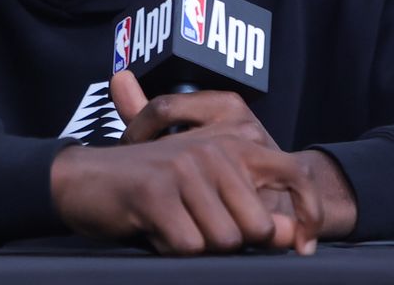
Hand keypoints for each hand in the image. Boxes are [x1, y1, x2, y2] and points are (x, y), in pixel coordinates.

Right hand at [112, 71, 356, 246]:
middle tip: (197, 228)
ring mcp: (185, 168)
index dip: (309, 214)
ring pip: (224, 241)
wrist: (84, 181)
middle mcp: (213, 149)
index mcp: (232, 144)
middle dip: (233, 243)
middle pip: (258, 227)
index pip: (295, 174)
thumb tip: (295, 236)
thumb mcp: (209, 196)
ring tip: (172, 226)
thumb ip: (253, 210)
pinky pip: (187, 247)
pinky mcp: (156, 192)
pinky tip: (153, 231)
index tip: (304, 246)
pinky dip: (170, 250)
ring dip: (198, 247)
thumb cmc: (153, 192)